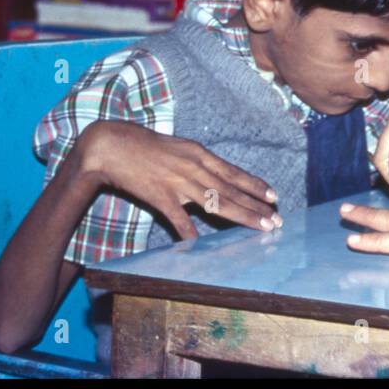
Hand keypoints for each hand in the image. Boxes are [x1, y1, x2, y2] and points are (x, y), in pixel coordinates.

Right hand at [77, 120, 278, 240]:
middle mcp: (195, 168)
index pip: (234, 173)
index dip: (256, 186)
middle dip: (257, 206)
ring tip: (261, 227)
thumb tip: (219, 176)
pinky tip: (202, 244)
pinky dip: (190, 232)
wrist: (112, 145)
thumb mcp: (180, 149)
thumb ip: (199, 163)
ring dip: (241, 216)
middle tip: (276, 219)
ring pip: (217, 202)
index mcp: (200, 155)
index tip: (274, 196)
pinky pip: (179, 218)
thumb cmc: (146, 146)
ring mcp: (178, 182)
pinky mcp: (160, 196)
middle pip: (232, 191)